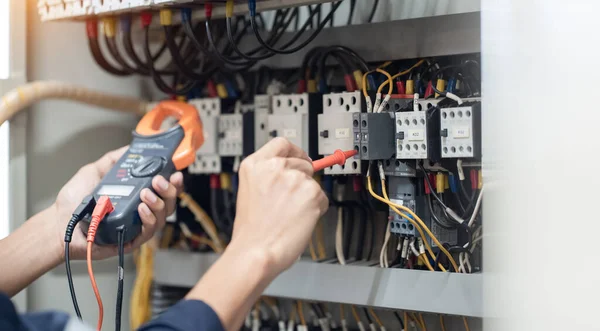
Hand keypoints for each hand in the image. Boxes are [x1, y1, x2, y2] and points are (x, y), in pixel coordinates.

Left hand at [52, 146, 183, 259]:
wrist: (59, 222)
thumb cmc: (74, 201)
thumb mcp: (95, 171)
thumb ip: (114, 159)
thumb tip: (131, 147)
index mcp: (136, 195)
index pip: (162, 189)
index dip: (172, 181)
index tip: (174, 173)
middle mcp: (140, 210)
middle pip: (168, 202)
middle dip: (168, 191)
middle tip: (158, 181)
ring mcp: (137, 226)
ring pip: (162, 217)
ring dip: (158, 203)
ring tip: (146, 194)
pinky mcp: (131, 240)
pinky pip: (149, 231)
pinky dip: (148, 219)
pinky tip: (141, 208)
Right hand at [230, 138, 328, 277]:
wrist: (256, 252)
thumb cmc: (252, 231)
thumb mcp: (250, 192)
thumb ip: (268, 176)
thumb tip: (290, 171)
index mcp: (254, 165)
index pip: (282, 143)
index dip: (295, 152)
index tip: (301, 158)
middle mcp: (274, 167)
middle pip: (303, 162)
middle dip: (303, 179)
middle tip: (292, 201)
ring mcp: (294, 179)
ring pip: (313, 183)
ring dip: (308, 197)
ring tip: (290, 215)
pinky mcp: (312, 193)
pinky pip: (323, 198)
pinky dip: (316, 210)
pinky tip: (300, 220)